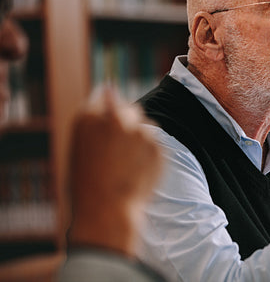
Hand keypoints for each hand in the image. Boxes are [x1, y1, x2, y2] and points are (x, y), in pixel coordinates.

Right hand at [68, 86, 161, 255]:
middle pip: (127, 107)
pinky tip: (138, 170)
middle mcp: (115, 118)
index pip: (104, 94)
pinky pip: (156, 142)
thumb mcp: (80, 147)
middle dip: (126, 120)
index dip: (107, 108)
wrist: (107, 212)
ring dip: (140, 136)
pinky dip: (150, 152)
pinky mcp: (157, 145)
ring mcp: (139, 131)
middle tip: (119, 148)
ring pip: (145, 124)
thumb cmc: (86, 184)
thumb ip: (95, 118)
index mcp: (88, 117)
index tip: (109, 123)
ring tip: (128, 163)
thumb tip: (109, 90)